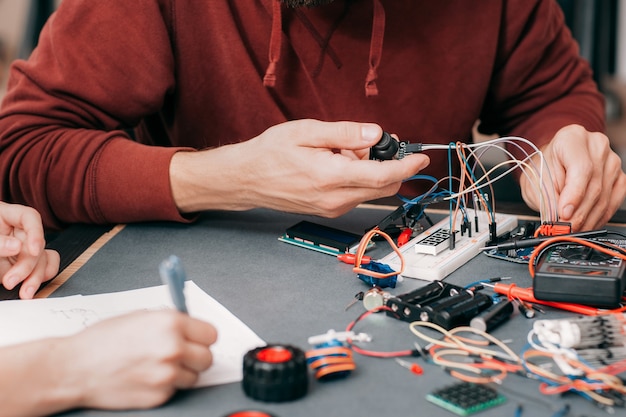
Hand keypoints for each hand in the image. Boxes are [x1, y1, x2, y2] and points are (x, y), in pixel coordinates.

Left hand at [0, 202, 59, 297]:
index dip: (36, 232)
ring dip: (35, 278)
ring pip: (42, 260)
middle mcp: (17, 232)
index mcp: (4, 216)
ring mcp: (22, 249)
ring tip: (23, 293)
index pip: (30, 217)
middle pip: (37, 244)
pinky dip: (42, 277)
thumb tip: (17, 247)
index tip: (32, 250)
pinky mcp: (23, 265)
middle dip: (28, 266)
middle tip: (11, 282)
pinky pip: (44, 267)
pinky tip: (32, 287)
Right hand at [59, 310, 216, 409]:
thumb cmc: (101, 341)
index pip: (211, 334)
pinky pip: (175, 391)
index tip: (197, 339)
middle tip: (181, 355)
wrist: (75, 368)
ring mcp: (167, 375)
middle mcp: (172, 348)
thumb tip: (189, 327)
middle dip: (196, 356)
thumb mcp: (140, 317)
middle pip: (208, 358)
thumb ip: (170, 322)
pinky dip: (165, 386)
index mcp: (170, 323)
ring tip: (158, 366)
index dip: (202, 337)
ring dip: (181, 373)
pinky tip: (146, 377)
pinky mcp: (159, 396)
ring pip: (194, 377)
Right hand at [170, 119, 429, 216]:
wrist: (247, 179)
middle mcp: (335, 199)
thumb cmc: (270, 154)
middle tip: (364, 141)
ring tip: (339, 150)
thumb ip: (344, 133)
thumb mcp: (307, 131)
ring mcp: (332, 208)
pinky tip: (335, 163)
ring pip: (370, 190)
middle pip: (382, 186)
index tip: (421, 157)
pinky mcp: (329, 210)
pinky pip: (356, 194)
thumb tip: (374, 134)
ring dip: (369, 170)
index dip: (406, 166)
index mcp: (331, 177)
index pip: (382, 176)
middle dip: (386, 163)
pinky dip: (357, 178)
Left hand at [519, 124, 625, 230]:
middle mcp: (596, 146)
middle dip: (578, 213)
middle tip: (564, 229)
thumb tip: (558, 219)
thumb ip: (548, 197)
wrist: (553, 162)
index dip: (573, 195)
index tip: (563, 213)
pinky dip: (598, 217)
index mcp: (572, 138)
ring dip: (588, 219)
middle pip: (594, 185)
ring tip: (572, 230)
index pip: (581, 168)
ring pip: (605, 197)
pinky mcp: (619, 177)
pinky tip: (585, 225)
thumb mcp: (537, 179)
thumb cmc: (544, 166)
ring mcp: (611, 161)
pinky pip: (613, 202)